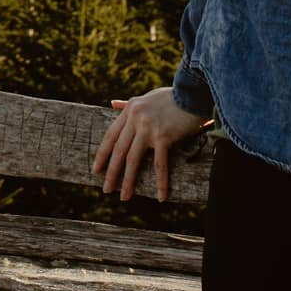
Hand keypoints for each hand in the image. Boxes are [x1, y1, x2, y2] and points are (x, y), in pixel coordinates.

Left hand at [92, 86, 213, 202]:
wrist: (195, 92)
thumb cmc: (173, 96)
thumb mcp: (147, 97)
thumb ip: (128, 103)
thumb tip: (112, 103)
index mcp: (130, 109)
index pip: (111, 135)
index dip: (102, 154)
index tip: (96, 169)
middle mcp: (135, 118)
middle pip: (119, 150)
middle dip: (111, 172)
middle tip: (106, 190)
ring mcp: (148, 127)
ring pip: (133, 159)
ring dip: (128, 181)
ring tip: (124, 197)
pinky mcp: (163, 136)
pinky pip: (159, 164)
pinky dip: (161, 181)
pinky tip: (161, 196)